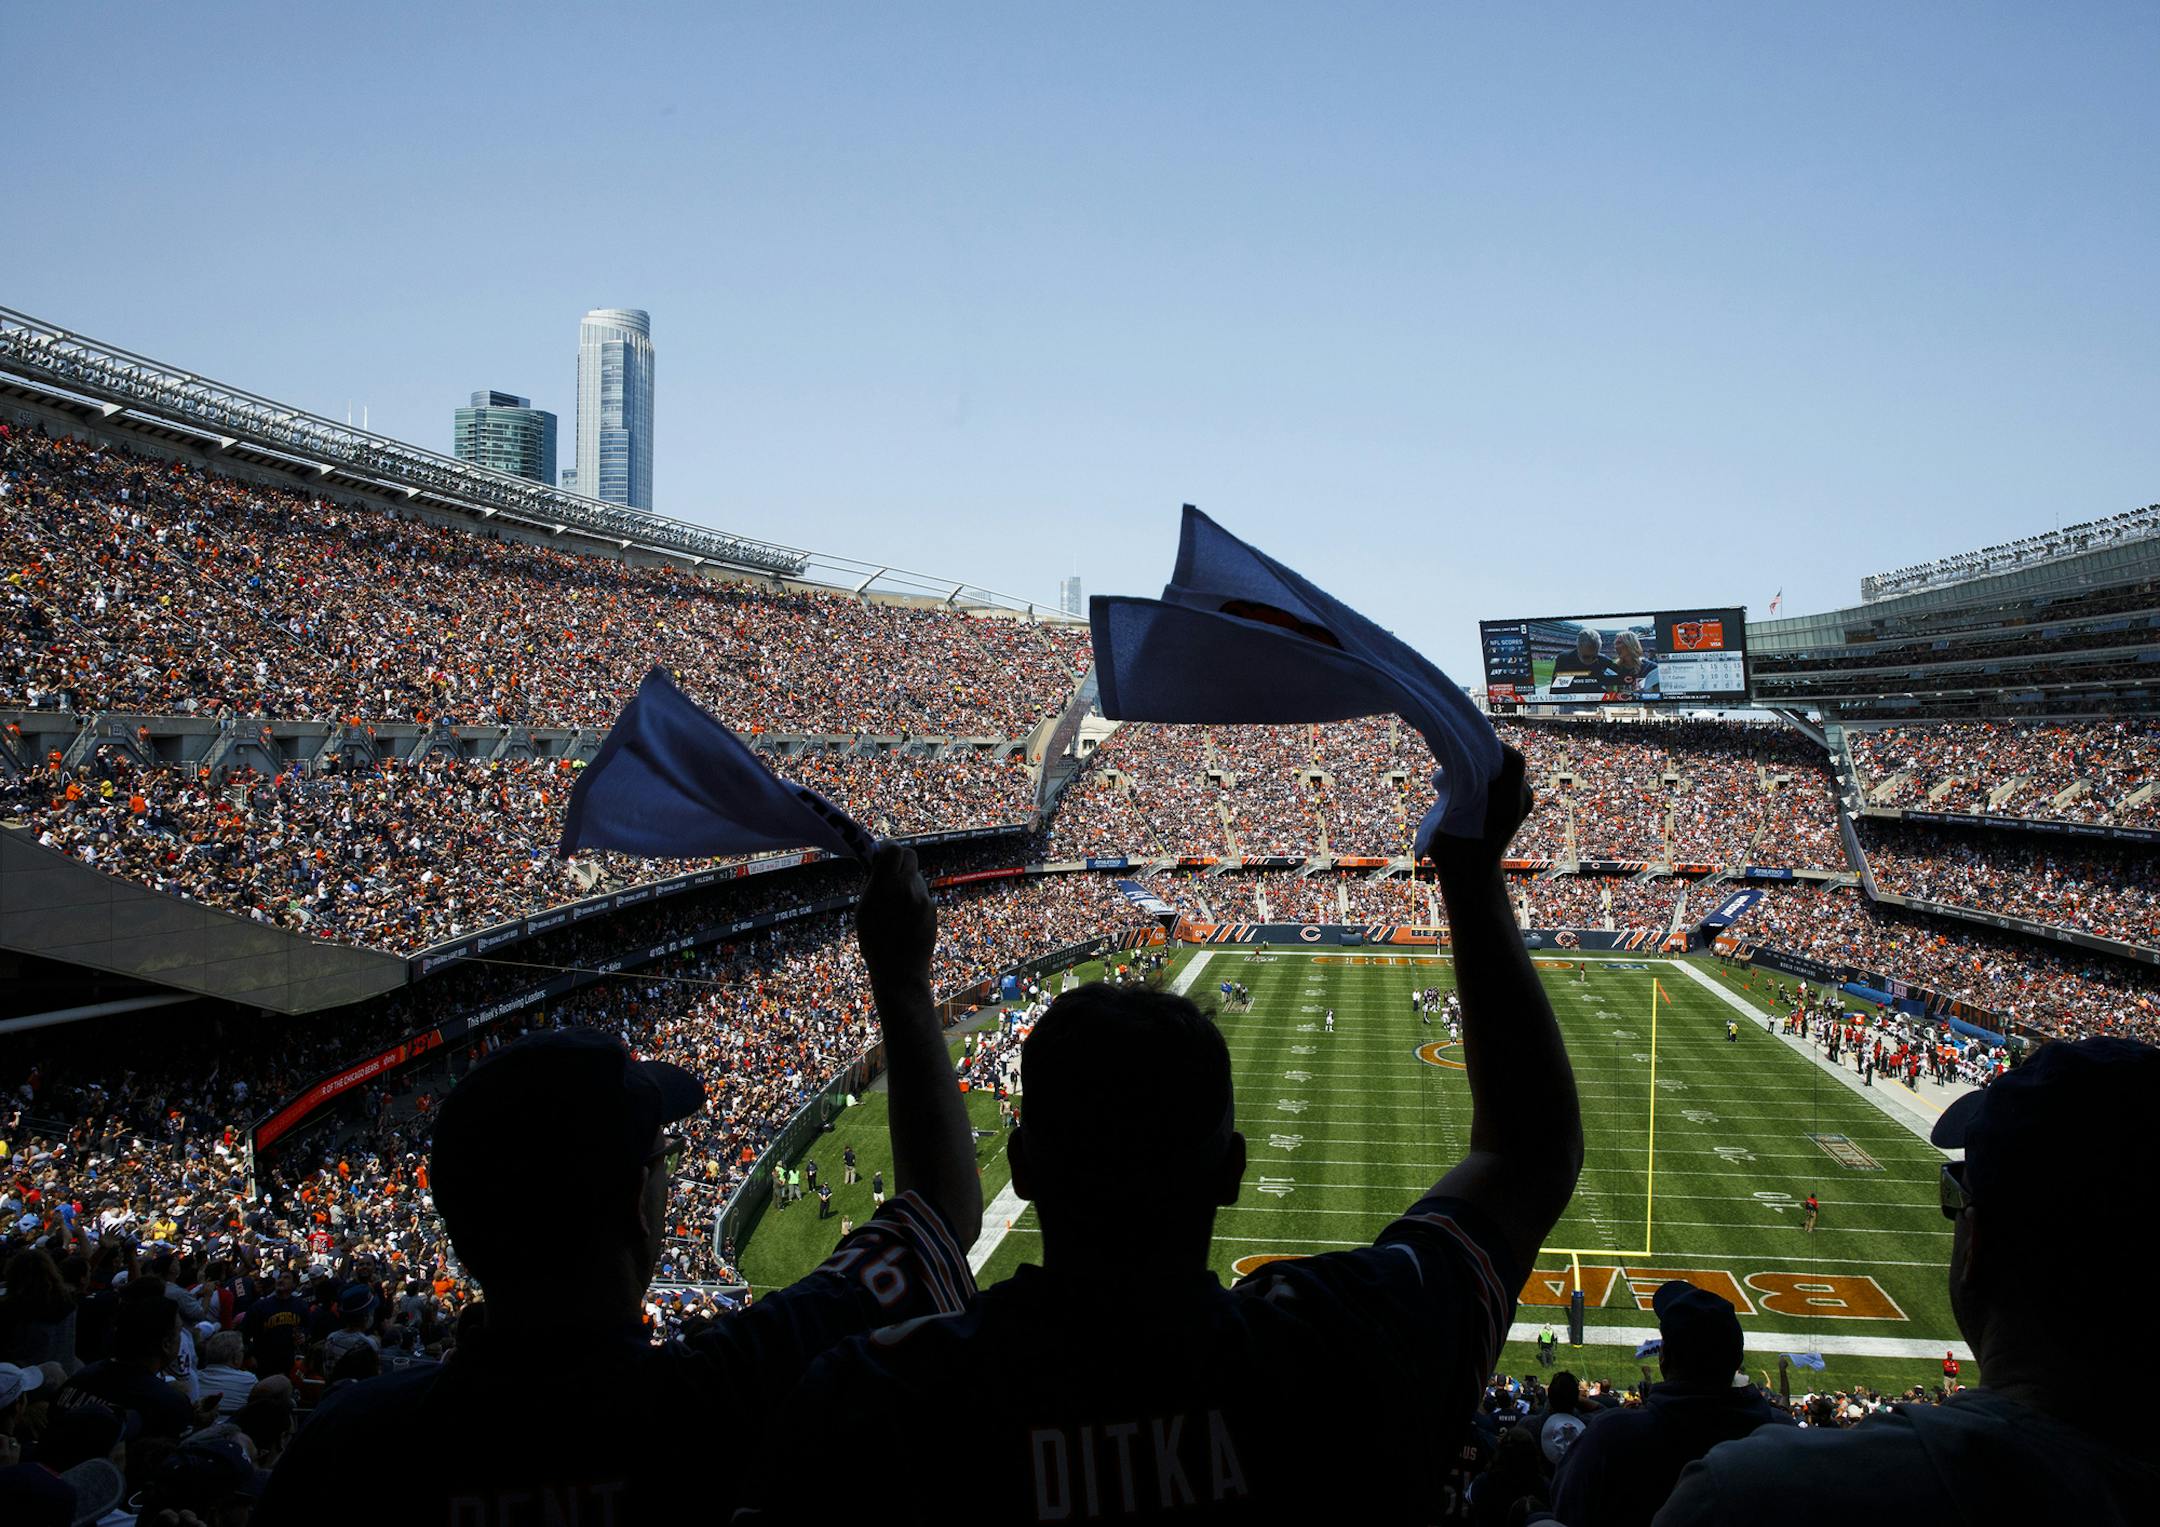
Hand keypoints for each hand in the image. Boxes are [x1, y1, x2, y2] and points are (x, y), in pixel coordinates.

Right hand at [856, 842, 933, 995]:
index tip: (881, 854)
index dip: (886, 848)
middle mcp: (906, 888)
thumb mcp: (863, 911)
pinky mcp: (932, 907)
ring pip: (915, 876)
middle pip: (909, 855)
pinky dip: (914, 898)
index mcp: (884, 887)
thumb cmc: (875, 943)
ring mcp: (922, 897)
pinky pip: (921, 893)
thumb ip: (873, 884)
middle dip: (900, 859)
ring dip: (906, 882)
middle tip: (890, 871)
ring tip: (896, 906)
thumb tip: (878, 864)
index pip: (892, 849)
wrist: (900, 970)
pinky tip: (907, 917)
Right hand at [1431, 745, 1531, 880]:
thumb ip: (1455, 787)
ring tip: (1464, 770)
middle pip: (1508, 761)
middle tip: (1462, 752)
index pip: (1513, 759)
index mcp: (1508, 804)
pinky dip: (1489, 775)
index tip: (1469, 743)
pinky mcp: (1517, 803)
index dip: (1493, 746)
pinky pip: (1505, 778)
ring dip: (1486, 765)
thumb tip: (1453, 762)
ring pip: (1506, 768)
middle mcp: (1521, 800)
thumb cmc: (1456, 848)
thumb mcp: (1449, 815)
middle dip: (1485, 754)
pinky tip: (1471, 781)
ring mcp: (1522, 801)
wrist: (1472, 873)